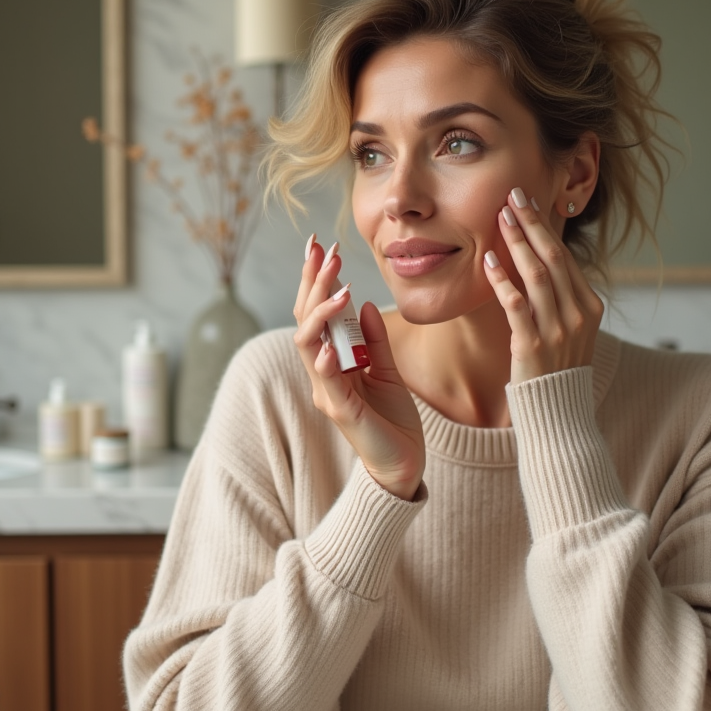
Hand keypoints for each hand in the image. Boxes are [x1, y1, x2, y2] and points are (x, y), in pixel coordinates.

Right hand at [293, 236, 425, 499]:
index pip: (316, 313)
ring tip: (337, 288)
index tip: (320, 246)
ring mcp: (329, 392)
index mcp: (333, 361)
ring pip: (308, 345)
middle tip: (324, 251)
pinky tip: (331, 344)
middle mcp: (323, 374)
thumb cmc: (393, 420)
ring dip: (320, 314)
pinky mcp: (343, 413)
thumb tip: (363, 304)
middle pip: (305, 320)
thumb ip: (375, 340)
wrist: (404, 465)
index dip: (315, 279)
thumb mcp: (388, 370)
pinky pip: (328, 383)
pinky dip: (326, 362)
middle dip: (313, 284)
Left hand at [483, 188, 604, 385]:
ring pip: (537, 275)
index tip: (526, 201)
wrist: (558, 417)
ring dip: (517, 243)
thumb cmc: (556, 371)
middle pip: (554, 258)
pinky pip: (516, 305)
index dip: (544, 226)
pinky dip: (502, 280)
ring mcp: (558, 331)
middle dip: (532, 223)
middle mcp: (578, 315)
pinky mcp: (532, 347)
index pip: (565, 257)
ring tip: (499, 218)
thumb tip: (538, 262)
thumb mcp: (568, 331)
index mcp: (590, 307)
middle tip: (513, 195)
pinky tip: (488, 261)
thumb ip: (559, 299)